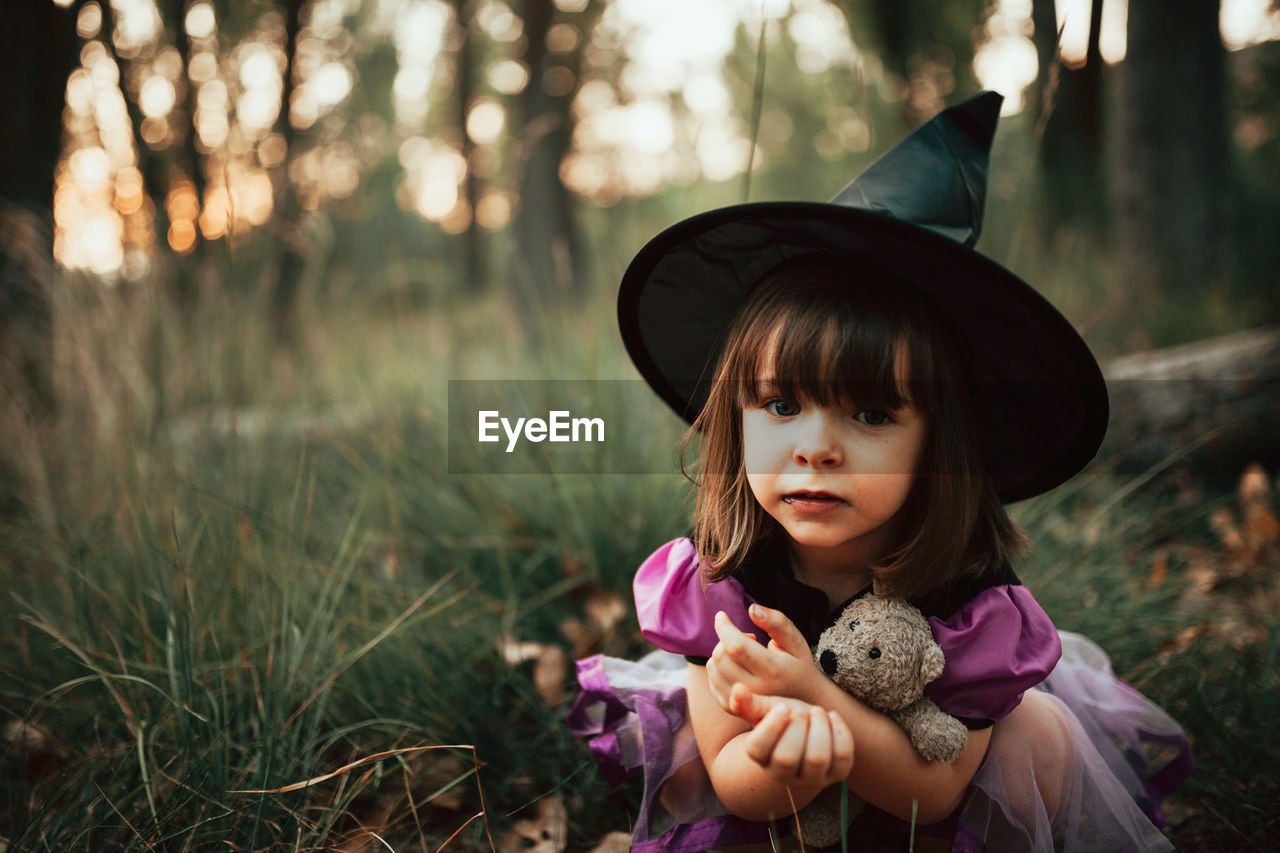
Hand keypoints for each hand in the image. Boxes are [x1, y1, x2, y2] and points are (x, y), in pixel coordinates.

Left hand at [707, 605, 821, 710]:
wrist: (804, 698)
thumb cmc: (797, 663)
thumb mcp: (795, 640)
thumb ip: (776, 622)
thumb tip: (752, 609)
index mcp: (774, 670)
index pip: (736, 646)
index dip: (724, 627)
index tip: (721, 615)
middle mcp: (757, 690)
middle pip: (721, 656)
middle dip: (725, 638)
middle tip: (746, 638)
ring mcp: (743, 703)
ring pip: (713, 668)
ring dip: (721, 652)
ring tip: (742, 653)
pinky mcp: (732, 709)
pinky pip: (711, 681)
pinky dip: (717, 667)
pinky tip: (735, 666)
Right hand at [733, 684, 854, 788]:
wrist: (810, 730)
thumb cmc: (784, 718)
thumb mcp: (766, 709)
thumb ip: (749, 703)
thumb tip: (737, 690)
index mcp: (761, 756)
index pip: (757, 749)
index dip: (771, 726)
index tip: (783, 708)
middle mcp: (784, 774)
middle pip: (786, 758)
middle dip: (797, 727)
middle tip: (802, 711)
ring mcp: (811, 778)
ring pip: (817, 759)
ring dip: (820, 729)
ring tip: (817, 712)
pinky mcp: (836, 775)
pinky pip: (842, 758)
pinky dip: (840, 732)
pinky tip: (833, 718)